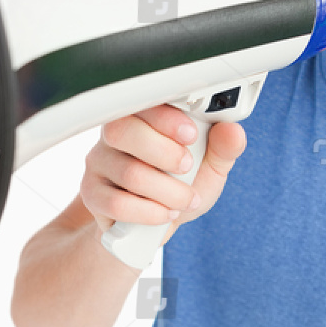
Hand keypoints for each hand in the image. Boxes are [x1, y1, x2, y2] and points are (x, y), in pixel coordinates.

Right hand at [80, 103, 245, 244]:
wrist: (156, 223)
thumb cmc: (180, 186)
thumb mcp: (210, 166)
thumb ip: (223, 148)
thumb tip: (233, 131)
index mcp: (144, 117)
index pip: (142, 102)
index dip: (167, 118)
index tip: (191, 135)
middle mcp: (115, 135)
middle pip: (123, 131)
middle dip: (164, 153)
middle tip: (187, 168)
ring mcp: (99, 164)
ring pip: (128, 172)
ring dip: (166, 191)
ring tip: (184, 199)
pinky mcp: (92, 194)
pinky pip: (117, 203)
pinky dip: (149, 212)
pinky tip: (164, 213)